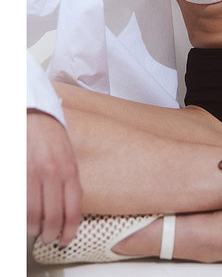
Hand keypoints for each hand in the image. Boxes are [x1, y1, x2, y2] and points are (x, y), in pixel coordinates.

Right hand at [27, 110, 82, 245]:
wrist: (34, 115)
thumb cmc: (51, 136)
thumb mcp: (68, 157)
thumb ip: (69, 181)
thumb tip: (69, 211)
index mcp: (69, 169)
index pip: (73, 209)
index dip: (70, 231)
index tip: (66, 239)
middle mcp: (52, 173)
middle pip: (53, 217)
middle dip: (51, 234)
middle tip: (49, 238)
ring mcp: (32, 173)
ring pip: (32, 215)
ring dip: (33, 229)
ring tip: (35, 230)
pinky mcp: (17, 173)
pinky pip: (19, 203)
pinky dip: (21, 215)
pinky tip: (24, 217)